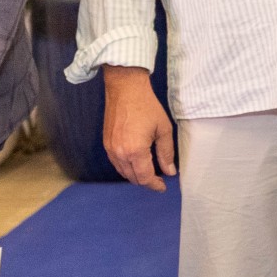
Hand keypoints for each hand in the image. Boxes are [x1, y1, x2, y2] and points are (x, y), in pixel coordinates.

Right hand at [102, 65, 175, 191]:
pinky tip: (137, 162)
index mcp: (135, 151)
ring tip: (150, 171)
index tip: (163, 186)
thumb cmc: (147, 107)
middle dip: (146, 181)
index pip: (144, 178)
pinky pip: (116, 163)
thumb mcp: (163, 129)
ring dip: (136, 175)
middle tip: (159, 178)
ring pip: (123, 172)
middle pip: (132, 178)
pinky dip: (127, 167)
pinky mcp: (106, 144)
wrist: (125, 90)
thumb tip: (169, 171)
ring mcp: (110, 149)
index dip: (155, 185)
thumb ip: (166, 153)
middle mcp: (120, 154)